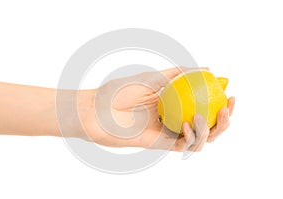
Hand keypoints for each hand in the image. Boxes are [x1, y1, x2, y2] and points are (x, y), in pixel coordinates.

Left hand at [79, 67, 234, 151]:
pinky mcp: (160, 145)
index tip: (230, 91)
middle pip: (206, 124)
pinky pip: (183, 145)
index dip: (219, 101)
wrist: (99, 110)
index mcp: (173, 104)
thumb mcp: (153, 77)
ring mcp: (168, 133)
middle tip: (229, 107)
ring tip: (216, 116)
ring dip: (213, 130)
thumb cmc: (121, 91)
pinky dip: (192, 136)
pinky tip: (189, 122)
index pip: (202, 105)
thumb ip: (179, 73)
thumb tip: (207, 68)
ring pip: (200, 139)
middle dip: (224, 120)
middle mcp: (174, 119)